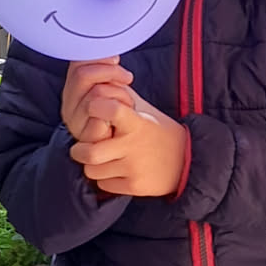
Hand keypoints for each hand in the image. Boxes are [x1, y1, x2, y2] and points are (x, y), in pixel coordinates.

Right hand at [61, 57, 133, 142]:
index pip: (76, 64)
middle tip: (127, 78)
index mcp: (72, 90)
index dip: (99, 59)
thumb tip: (110, 52)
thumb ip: (105, 69)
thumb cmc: (121, 113)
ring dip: (118, 94)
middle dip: (110, 73)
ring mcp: (76, 123)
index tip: (117, 60)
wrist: (130, 144)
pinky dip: (117, 113)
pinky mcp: (88, 138)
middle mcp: (68, 105)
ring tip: (128, 103)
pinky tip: (124, 116)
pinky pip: (101, 117)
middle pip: (83, 75)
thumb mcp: (112, 86)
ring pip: (95, 93)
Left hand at [70, 92, 188, 196]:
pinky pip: (104, 185)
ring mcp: (134, 168)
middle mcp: (134, 146)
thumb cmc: (157, 130)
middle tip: (79, 148)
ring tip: (99, 160)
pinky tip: (114, 171)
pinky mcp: (135, 187)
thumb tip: (95, 79)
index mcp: (137, 123)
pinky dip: (104, 179)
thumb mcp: (143, 109)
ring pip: (93, 171)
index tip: (91, 110)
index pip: (112, 110)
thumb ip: (119, 94)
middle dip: (79, 150)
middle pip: (90, 153)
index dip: (96, 107)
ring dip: (92, 165)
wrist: (187, 160)